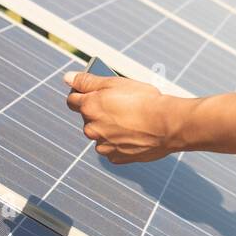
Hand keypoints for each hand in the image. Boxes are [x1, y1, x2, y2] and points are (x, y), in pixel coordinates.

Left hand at [63, 71, 179, 164]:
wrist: (168, 124)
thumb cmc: (145, 100)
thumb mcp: (116, 83)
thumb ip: (87, 81)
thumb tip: (67, 77)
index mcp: (89, 107)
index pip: (72, 100)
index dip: (83, 94)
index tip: (96, 94)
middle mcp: (91, 128)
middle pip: (88, 118)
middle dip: (99, 112)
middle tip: (121, 106)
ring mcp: (103, 145)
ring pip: (100, 134)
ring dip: (109, 129)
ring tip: (131, 121)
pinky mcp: (115, 157)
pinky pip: (112, 149)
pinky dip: (119, 143)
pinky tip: (134, 135)